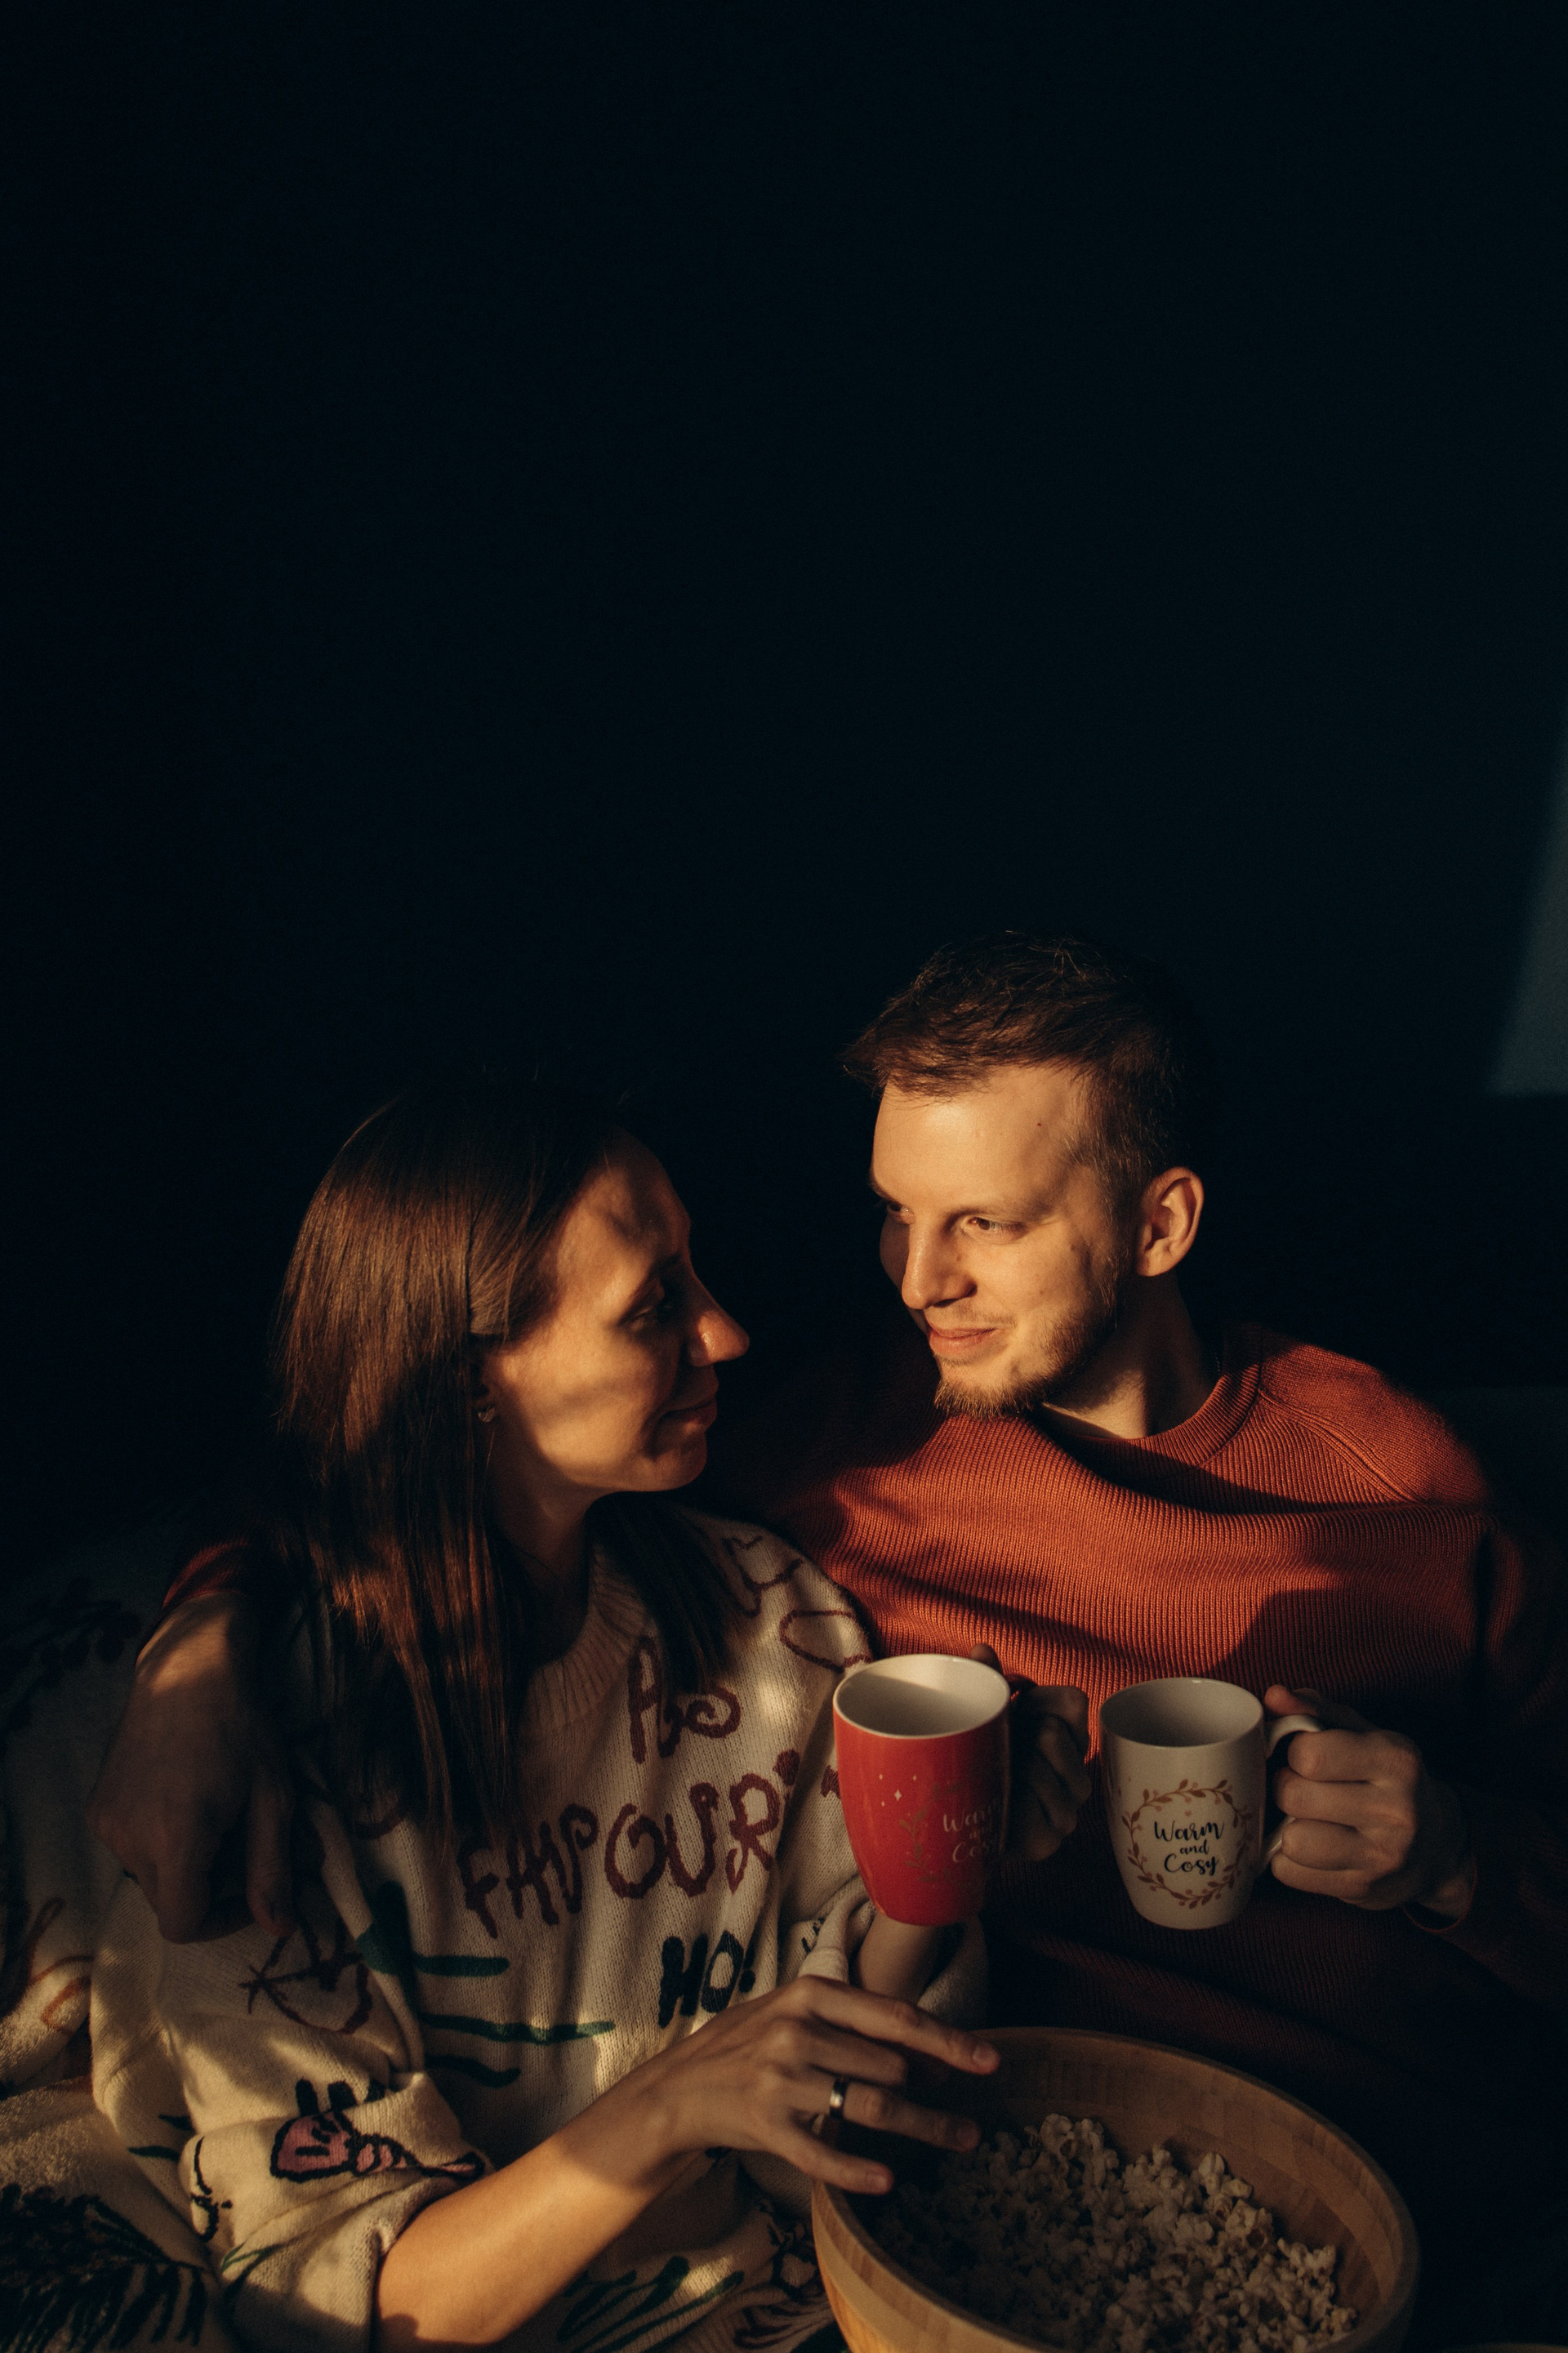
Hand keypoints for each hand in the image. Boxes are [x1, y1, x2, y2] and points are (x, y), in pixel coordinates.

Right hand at [86, 1595, 295, 1940]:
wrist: (188, 1666)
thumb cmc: (240, 1726)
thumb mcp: (272, 1796)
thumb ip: (272, 1868)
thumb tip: (281, 1928)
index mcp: (175, 1839)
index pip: (183, 1924)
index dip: (222, 1921)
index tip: (249, 1890)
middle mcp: (129, 1838)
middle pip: (168, 1901)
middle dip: (208, 1886)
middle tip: (239, 1840)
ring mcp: (107, 1822)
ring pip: (148, 1874)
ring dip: (183, 1861)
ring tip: (214, 1812)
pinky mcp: (96, 1806)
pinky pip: (130, 1846)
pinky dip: (158, 1838)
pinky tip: (184, 1795)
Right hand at [626, 1975, 998, 2196]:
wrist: (679, 2086)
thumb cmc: (752, 2044)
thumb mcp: (798, 2013)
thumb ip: (857, 2026)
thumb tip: (932, 2056)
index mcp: (812, 1995)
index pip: (895, 2017)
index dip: (947, 2040)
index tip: (990, 2061)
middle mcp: (798, 2032)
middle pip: (891, 2067)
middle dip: (937, 2095)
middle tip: (971, 2121)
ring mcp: (781, 2080)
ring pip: (869, 2106)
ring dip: (922, 2127)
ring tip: (961, 2141)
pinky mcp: (766, 2126)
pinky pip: (822, 2153)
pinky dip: (857, 2169)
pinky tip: (888, 2180)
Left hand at [969, 1645, 1089, 1860]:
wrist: (960, 1823)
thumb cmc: (980, 1761)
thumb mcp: (988, 1717)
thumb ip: (988, 1682)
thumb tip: (981, 1650)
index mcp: (1069, 1738)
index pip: (1073, 1701)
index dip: (1036, 1702)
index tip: (1014, 1714)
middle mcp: (1077, 1771)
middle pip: (1054, 1729)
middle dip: (1018, 1735)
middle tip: (1000, 1753)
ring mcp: (1069, 1807)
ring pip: (1044, 1760)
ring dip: (1012, 1762)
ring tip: (998, 1776)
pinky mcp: (1052, 1836)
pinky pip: (1040, 1794)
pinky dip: (1015, 1792)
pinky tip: (1002, 1801)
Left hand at [1264, 1684, 1473, 1918]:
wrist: (1437, 1845)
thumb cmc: (1385, 1779)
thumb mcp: (1362, 1735)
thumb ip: (1315, 1710)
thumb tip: (1274, 1696)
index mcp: (1396, 1760)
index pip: (1310, 1754)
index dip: (1294, 1752)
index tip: (1305, 1757)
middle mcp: (1396, 1811)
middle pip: (1294, 1795)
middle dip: (1286, 1788)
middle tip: (1302, 1788)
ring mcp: (1382, 1857)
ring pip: (1292, 1840)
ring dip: (1288, 1828)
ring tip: (1307, 1819)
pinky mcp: (1362, 1889)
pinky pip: (1290, 1873)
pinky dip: (1289, 1860)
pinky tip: (1313, 1848)